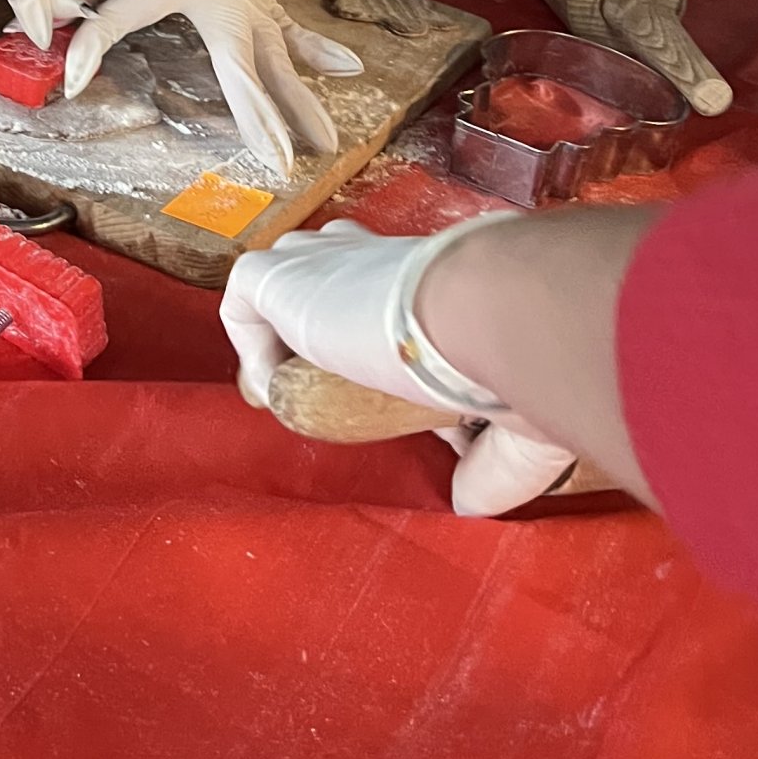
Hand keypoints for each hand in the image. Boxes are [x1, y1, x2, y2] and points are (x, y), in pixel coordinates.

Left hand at [61, 0, 359, 176]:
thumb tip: (57, 35)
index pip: (138, 11)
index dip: (99, 42)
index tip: (73, 77)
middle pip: (249, 54)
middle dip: (264, 112)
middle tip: (283, 164)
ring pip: (275, 46)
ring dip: (299, 95)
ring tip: (327, 140)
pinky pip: (282, 22)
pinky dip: (308, 51)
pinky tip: (346, 68)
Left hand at [221, 220, 578, 517]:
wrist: (486, 311)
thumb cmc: (510, 351)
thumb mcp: (514, 420)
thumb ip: (493, 467)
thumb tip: (470, 505)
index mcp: (421, 271)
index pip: (382, 289)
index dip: (378, 339)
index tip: (389, 396)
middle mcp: (367, 253)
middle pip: (325, 279)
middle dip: (324, 332)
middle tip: (342, 396)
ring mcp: (318, 258)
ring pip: (281, 288)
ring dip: (285, 344)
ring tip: (306, 399)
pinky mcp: (276, 274)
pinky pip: (244, 307)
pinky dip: (255, 354)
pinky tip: (286, 393)